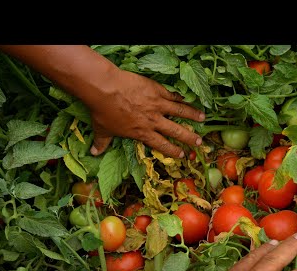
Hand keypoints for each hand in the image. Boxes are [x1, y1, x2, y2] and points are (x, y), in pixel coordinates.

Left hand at [89, 69, 205, 157]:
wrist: (105, 89)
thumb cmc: (103, 111)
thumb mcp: (102, 129)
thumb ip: (102, 142)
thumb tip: (94, 153)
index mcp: (142, 133)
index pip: (161, 145)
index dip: (173, 151)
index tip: (182, 154)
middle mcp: (153, 121)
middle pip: (176, 131)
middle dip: (189, 137)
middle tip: (199, 142)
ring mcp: (157, 105)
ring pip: (179, 111)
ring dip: (192, 115)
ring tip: (203, 118)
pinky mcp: (157, 90)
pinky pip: (172, 95)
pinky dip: (181, 98)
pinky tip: (189, 100)